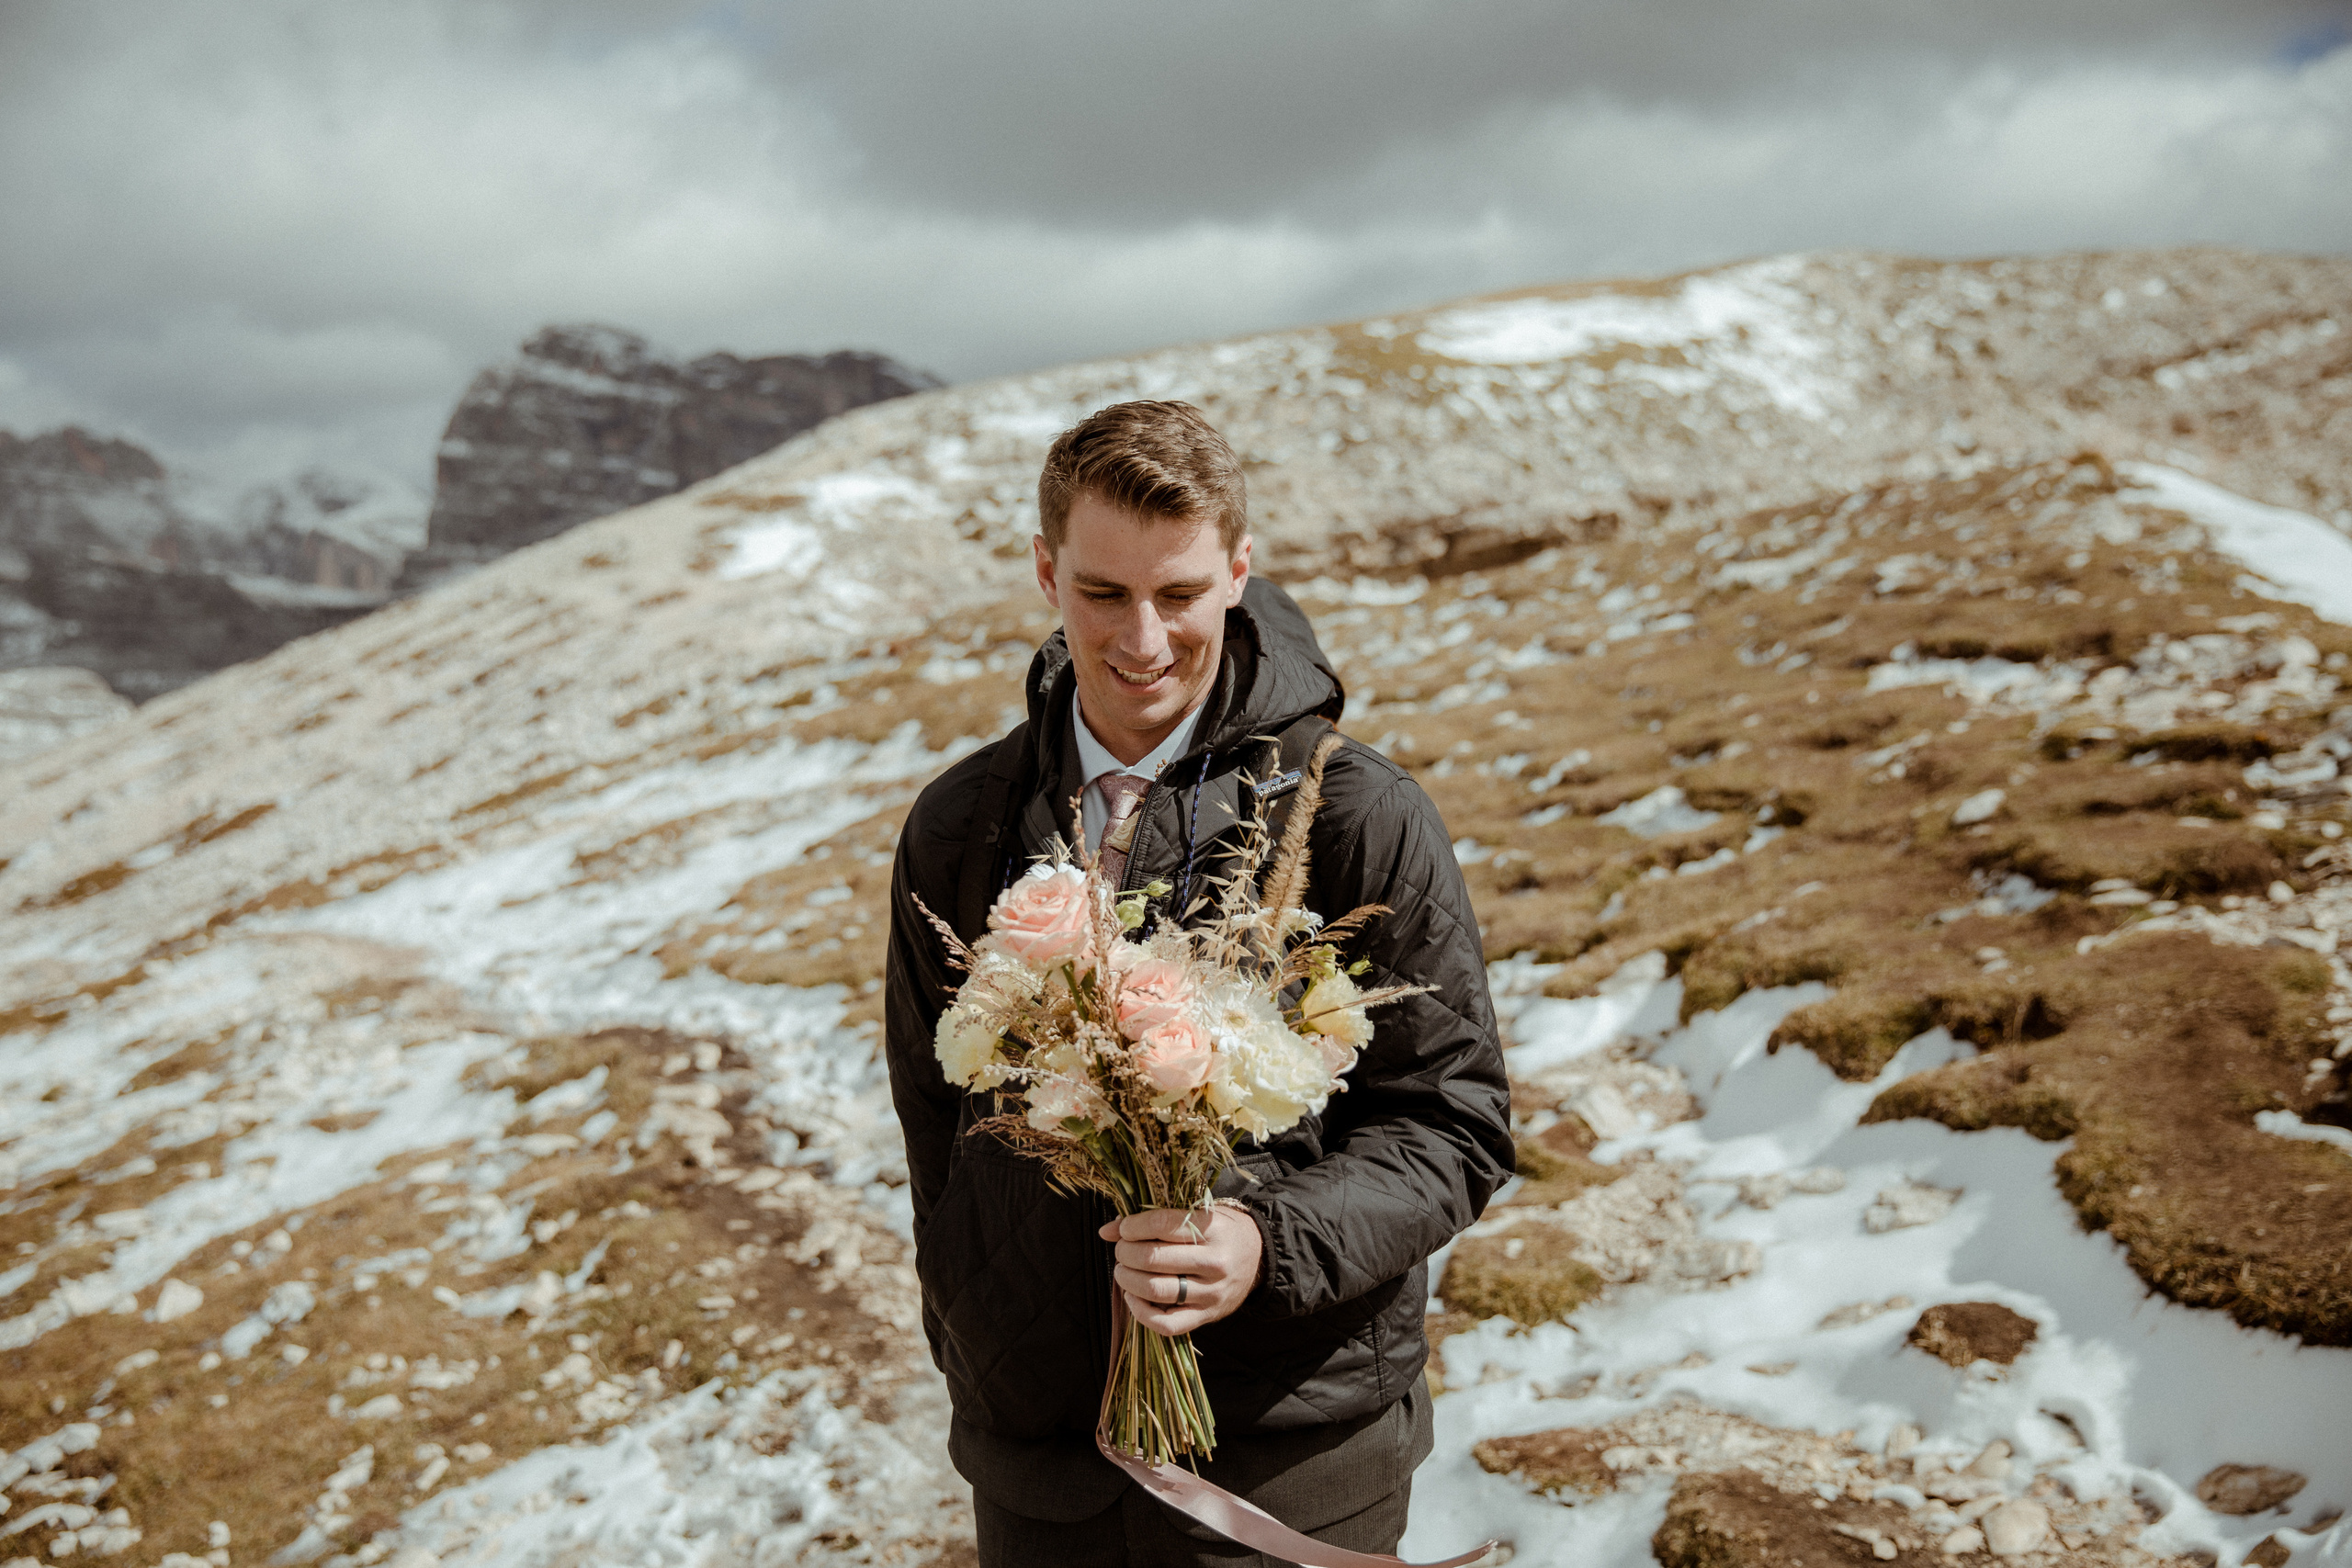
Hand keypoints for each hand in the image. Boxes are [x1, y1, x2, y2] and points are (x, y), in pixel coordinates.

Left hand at [1097, 1204, 1261, 1337]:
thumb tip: (1107, 1231)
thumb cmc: (1220, 1231)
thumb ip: (1152, 1218)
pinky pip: (1167, 1324)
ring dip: (1128, 1279)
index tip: (1124, 1228)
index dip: (1133, 1226)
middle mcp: (1215, 1261)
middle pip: (1154, 1258)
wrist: (1259, 1258)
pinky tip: (1133, 1296)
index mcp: (1213, 1228)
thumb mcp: (1196, 1214)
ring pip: (1156, 1290)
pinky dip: (1141, 1312)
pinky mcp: (1207, 1316)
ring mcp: (1211, 1292)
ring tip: (1124, 1271)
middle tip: (1122, 1250)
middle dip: (1126, 1252)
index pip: (1162, 1224)